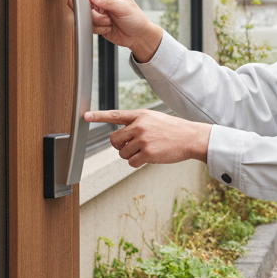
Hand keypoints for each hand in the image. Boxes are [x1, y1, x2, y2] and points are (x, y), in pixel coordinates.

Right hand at [75, 0, 162, 62]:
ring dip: (97, 21)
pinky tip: (108, 28)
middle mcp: (100, 0)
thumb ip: (107, 1)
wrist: (138, 37)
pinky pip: (88, 26)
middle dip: (90, 9)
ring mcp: (97, 12)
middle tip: (102, 13)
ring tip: (110, 21)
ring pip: (84, 15)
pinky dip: (98, 29)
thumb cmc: (136, 19)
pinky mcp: (95, 24)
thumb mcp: (124, 7)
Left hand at [85, 109, 211, 166]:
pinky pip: (131, 162)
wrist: (191, 137)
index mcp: (141, 115)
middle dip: (119, 145)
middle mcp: (140, 126)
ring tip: (145, 150)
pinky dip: (137, 163)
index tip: (85, 116)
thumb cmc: (173, 130)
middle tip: (131, 146)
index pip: (115, 115)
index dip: (98, 116)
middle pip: (114, 139)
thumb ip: (137, 123)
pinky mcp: (148, 153)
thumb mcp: (155, 119)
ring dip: (130, 155)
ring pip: (122, 153)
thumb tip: (120, 137)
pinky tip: (149, 157)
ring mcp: (143, 139)